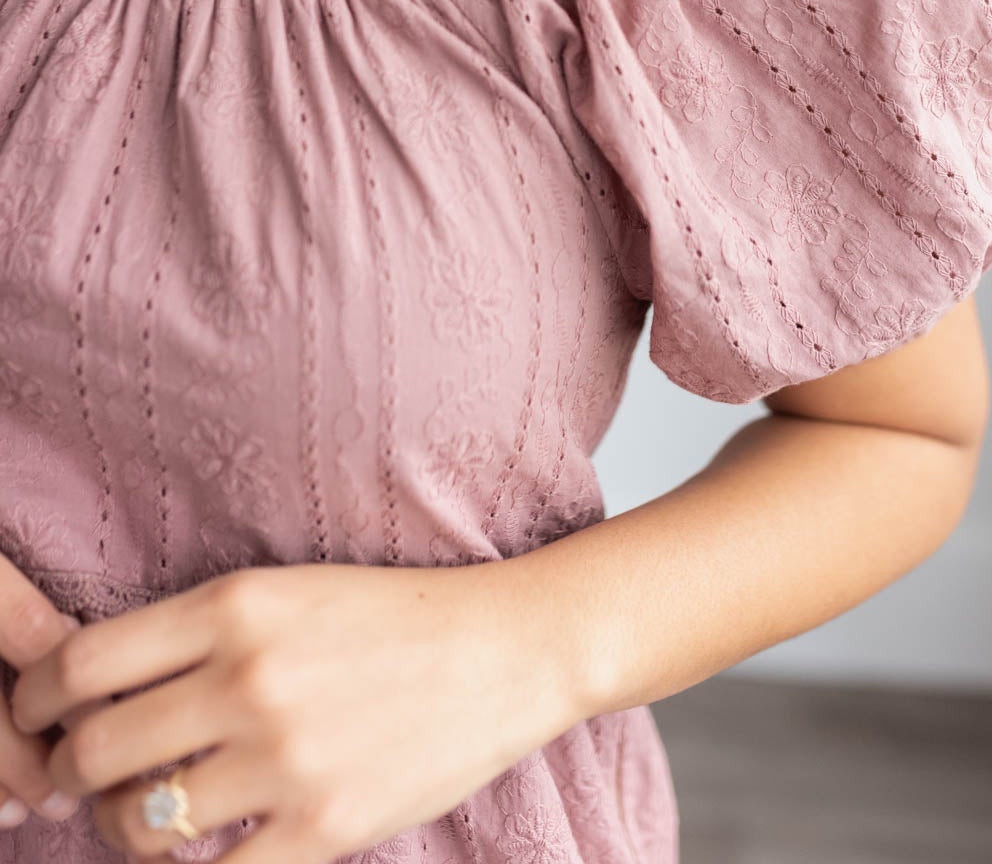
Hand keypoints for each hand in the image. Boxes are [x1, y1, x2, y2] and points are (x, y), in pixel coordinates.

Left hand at [9, 558, 581, 861]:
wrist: (508, 647)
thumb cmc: (394, 614)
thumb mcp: (288, 590)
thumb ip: (199, 631)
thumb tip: (100, 694)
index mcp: (235, 604)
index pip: (84, 664)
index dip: (36, 700)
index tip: (35, 719)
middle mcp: (249, 678)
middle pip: (95, 750)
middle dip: (69, 776)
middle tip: (83, 782)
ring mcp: (285, 758)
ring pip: (139, 825)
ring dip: (122, 832)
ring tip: (142, 820)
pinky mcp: (324, 827)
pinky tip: (203, 854)